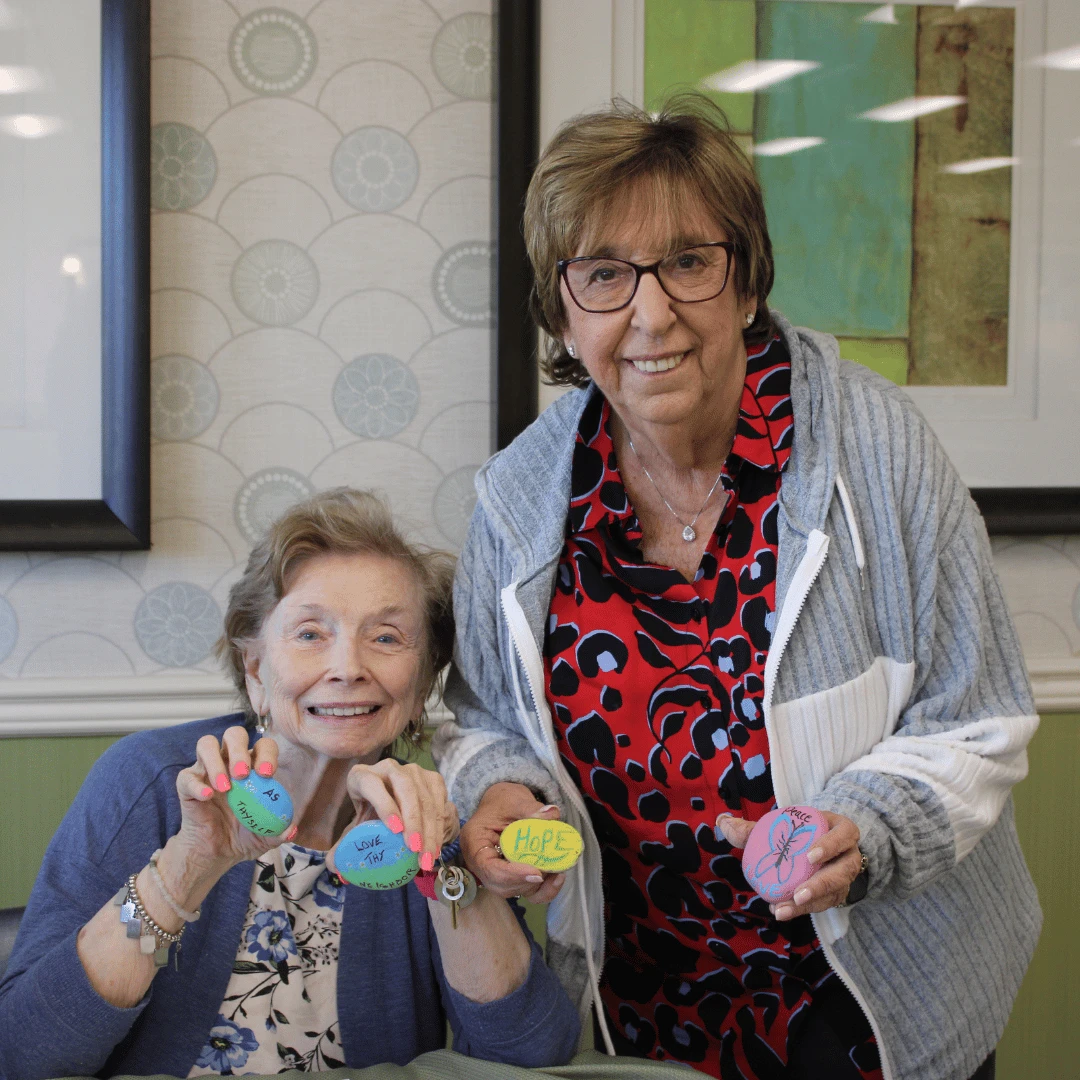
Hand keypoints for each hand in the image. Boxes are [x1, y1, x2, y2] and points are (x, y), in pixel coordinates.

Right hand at [169, 725, 294, 893]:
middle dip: (240, 750)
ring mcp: (206, 770)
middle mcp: (229, 762)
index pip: (263, 746)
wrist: (215, 853)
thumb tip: (291, 829)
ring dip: (216, 761)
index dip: (267, 754)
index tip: (267, 774)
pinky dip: (197, 785)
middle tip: (244, 774)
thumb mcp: (265, 836)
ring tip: (225, 786)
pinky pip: (186, 777)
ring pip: (206, 744)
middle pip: (234, 735)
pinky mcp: (186, 785)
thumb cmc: (243, 835)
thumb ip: (279, 831)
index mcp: (253, 767)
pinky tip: (207, 797)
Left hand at [327, 760, 457, 875]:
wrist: (393, 800)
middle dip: (413, 820)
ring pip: (425, 797)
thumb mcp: (356, 826)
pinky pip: (439, 801)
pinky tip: (436, 847)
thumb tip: (334, 867)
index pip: (372, 785)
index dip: (384, 804)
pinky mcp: (432, 777)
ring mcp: (414, 770)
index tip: (395, 830)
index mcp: (362, 776)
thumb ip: (344, 846)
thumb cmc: (370, 813)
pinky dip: (439, 825)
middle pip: (405, 788)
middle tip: (414, 849)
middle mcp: (388, 767)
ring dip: (429, 829)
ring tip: (427, 857)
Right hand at [461, 782, 566, 902]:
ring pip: (514, 890)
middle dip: (527, 882)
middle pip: (500, 885)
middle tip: (551, 870)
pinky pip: (524, 889)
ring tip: (558, 872)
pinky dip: (542, 889)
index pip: (488, 868)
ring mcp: (496, 873)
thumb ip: (531, 808)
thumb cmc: (503, 801)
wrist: (503, 805)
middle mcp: (481, 864)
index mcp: (475, 843)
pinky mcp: (511, 877)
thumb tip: (551, 814)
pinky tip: (558, 877)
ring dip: (538, 887)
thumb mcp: (515, 800)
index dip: (512, 874)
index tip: (537, 872)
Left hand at [715, 810, 862, 919]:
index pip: (844, 834)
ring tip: (784, 909)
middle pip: (843, 872)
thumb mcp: (782, 825)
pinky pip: (824, 905)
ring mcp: (845, 877)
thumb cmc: (800, 832)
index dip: (831, 845)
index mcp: (840, 830)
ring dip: (810, 905)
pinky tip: (781, 910)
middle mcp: (848, 855)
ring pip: (835, 893)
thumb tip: (723, 822)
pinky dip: (803, 910)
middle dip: (821, 885)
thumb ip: (753, 827)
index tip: (810, 856)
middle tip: (799, 894)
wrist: (819, 848)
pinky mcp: (838, 895)